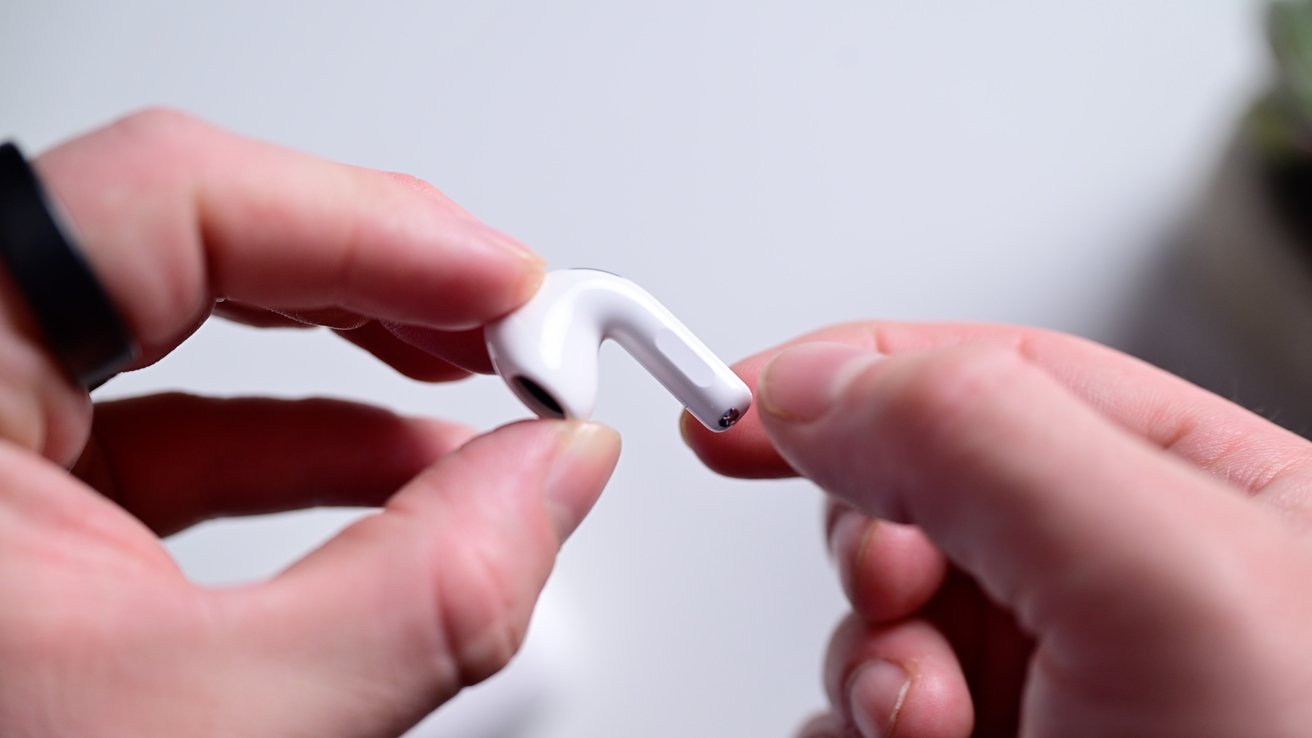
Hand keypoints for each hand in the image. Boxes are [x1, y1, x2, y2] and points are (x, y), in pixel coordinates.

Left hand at [0, 110, 619, 737]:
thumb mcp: (220, 728)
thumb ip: (426, 592)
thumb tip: (557, 473)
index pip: (160, 203)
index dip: (361, 221)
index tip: (498, 282)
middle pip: (182, 238)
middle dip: (372, 275)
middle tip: (505, 317)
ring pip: (186, 330)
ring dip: (356, 359)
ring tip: (481, 400)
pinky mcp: (18, 517)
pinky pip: (175, 429)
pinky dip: (307, 443)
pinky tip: (404, 471)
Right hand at [683, 322, 1311, 736]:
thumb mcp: (1164, 582)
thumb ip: (982, 436)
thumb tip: (814, 383)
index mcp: (1204, 491)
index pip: (991, 371)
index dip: (848, 374)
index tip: (727, 405)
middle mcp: (1130, 583)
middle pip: (921, 495)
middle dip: (876, 549)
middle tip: (894, 600)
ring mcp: (1060, 685)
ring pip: (883, 620)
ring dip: (871, 668)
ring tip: (929, 726)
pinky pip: (866, 719)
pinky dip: (854, 733)